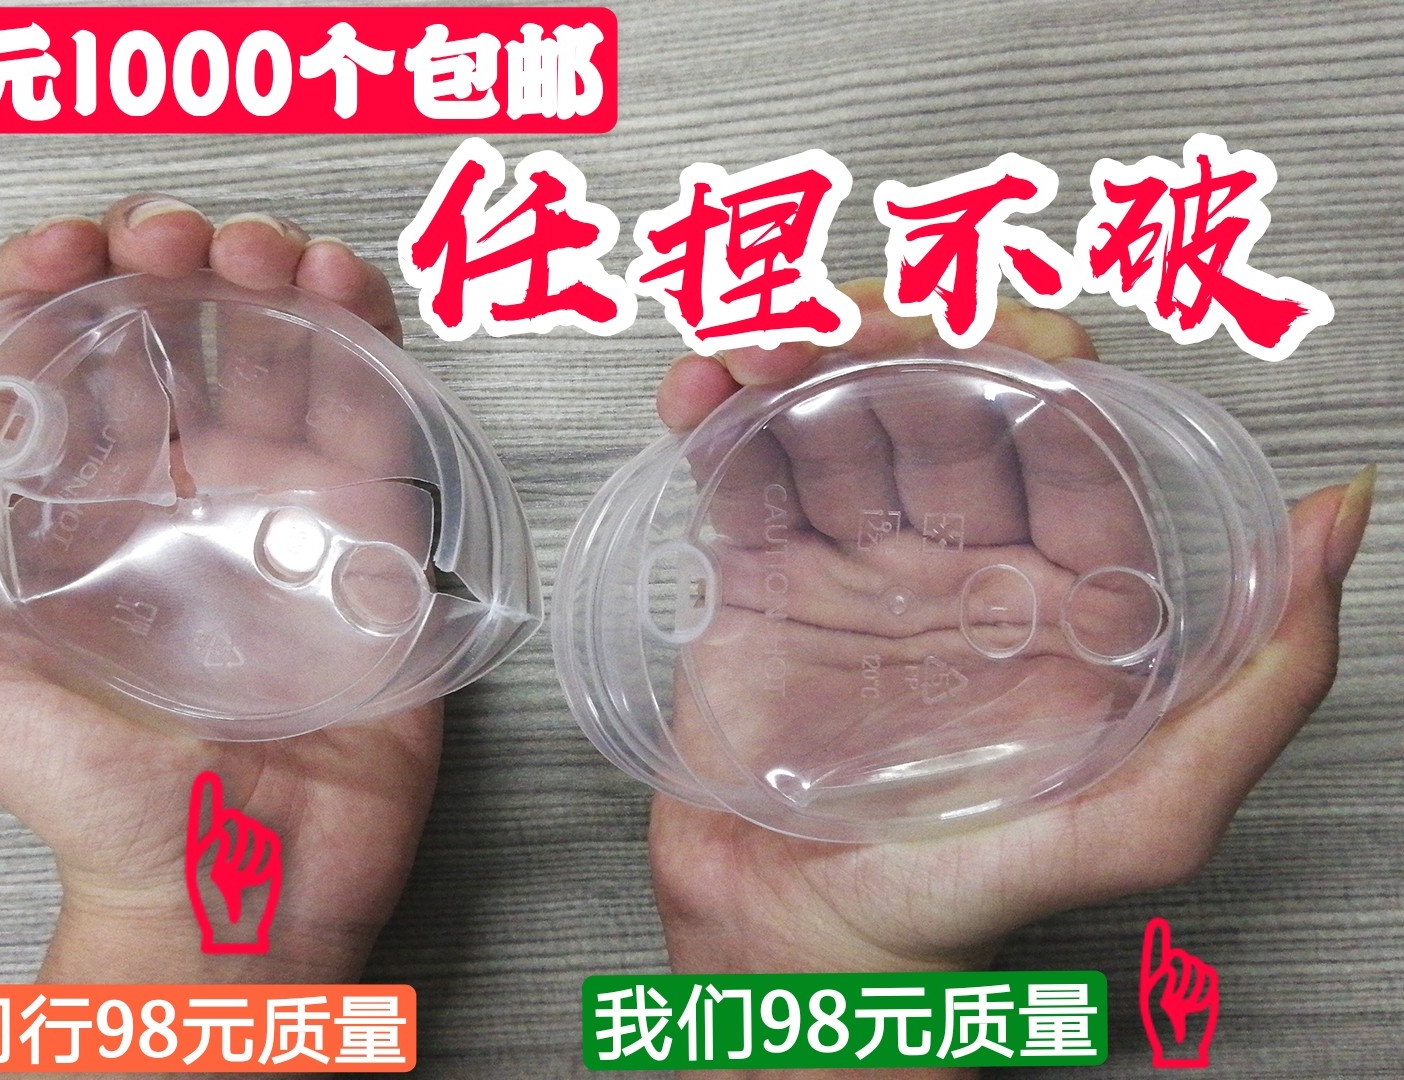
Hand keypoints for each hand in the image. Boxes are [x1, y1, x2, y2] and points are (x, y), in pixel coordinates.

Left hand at [0, 195, 436, 995]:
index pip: (67, 358)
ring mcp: (279, 511)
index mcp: (81, 510)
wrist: (238, 887)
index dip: (64, 280)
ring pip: (282, 356)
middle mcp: (182, 497)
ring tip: (270, 257)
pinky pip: (369, 417)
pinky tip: (342, 301)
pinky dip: (364, 341)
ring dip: (276, 280)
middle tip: (187, 244)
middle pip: (184, 337)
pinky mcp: (366, 537)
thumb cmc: (93, 801)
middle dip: (183, 259)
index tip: (72, 250)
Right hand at [647, 282, 1370, 1074]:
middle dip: (892, 340)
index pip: (1063, 429)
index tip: (960, 330)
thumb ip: (1262, 684)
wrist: (799, 965)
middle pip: (940, 399)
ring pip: (838, 416)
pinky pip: (744, 472)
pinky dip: (715, 418)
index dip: (1015, 358)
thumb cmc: (965, 910)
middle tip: (835, 330)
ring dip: (794, 360)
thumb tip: (1338, 518)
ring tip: (753, 351)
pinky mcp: (761, 581)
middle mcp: (966, 564)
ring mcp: (858, 564)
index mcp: (1068, 594)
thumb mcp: (1146, 821)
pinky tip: (698, 396)